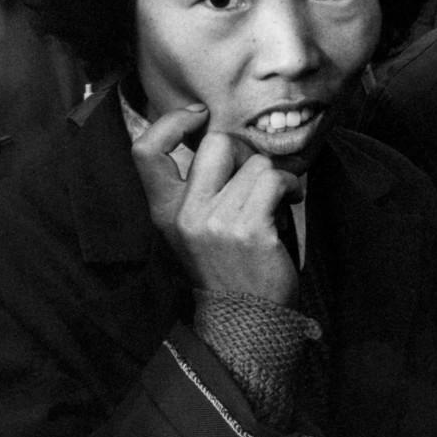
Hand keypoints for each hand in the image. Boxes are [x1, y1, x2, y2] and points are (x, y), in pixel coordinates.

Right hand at [131, 105, 302, 305]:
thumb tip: (216, 137)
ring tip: (276, 200)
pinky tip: (289, 203)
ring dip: (274, 177)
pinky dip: (291, 187)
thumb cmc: (227, 266)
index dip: (171, 122)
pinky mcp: (250, 229)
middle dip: (244, 152)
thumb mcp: (194, 228)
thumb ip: (195, 188)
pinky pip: (276, 180)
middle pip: (216, 144)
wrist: (246, 319)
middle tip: (254, 174)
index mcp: (165, 211)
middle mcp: (185, 214)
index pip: (146, 150)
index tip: (199, 117)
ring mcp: (217, 222)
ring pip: (255, 163)